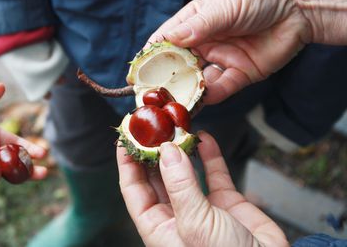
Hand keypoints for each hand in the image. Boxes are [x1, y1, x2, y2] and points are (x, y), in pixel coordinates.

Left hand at [117, 131, 287, 246]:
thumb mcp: (195, 224)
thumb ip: (181, 186)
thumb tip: (166, 150)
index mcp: (158, 227)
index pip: (133, 190)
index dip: (127, 163)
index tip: (126, 138)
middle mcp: (176, 215)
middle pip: (156, 176)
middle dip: (153, 151)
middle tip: (152, 125)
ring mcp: (201, 206)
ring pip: (184, 171)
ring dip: (181, 150)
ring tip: (176, 127)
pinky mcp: (225, 201)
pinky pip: (213, 172)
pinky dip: (209, 155)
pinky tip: (205, 137)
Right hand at [146, 0, 310, 103]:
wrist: (300, 7)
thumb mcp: (224, 7)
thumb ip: (198, 25)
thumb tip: (170, 40)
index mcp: (195, 22)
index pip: (166, 40)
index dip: (151, 56)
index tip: (137, 73)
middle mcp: (204, 42)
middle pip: (178, 65)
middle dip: (166, 80)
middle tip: (154, 96)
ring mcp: (221, 59)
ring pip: (198, 80)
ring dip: (187, 92)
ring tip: (175, 104)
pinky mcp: (239, 73)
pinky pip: (221, 88)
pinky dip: (211, 95)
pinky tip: (203, 99)